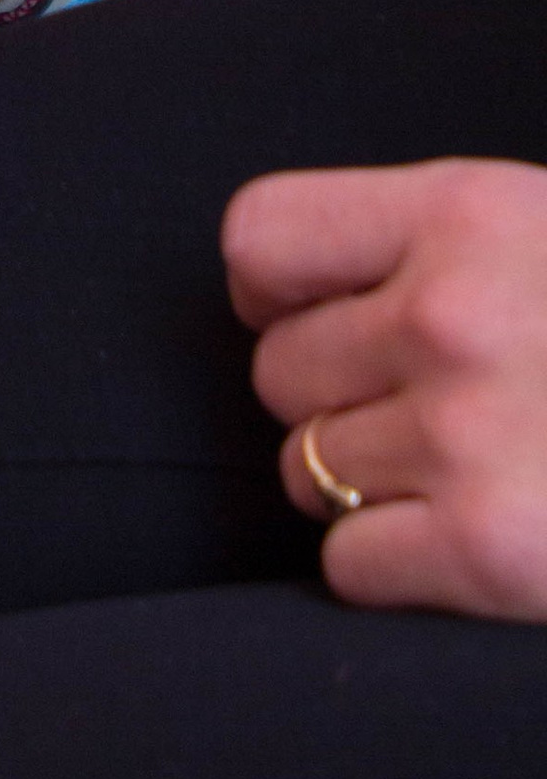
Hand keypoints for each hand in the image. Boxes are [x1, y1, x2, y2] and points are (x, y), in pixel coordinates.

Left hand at [227, 160, 546, 618]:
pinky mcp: (490, 551)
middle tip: (430, 409)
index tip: (315, 316)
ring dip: (366, 484)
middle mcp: (450, 314)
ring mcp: (467, 435)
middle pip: (277, 369)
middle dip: (336, 396)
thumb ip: (429, 243)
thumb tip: (282, 296)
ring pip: (306, 470)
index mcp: (463, 211)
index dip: (274, 292)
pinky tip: (468, 540)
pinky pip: (351, 565)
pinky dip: (393, 566)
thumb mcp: (541, 231)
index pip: (260, 238)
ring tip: (466, 470)